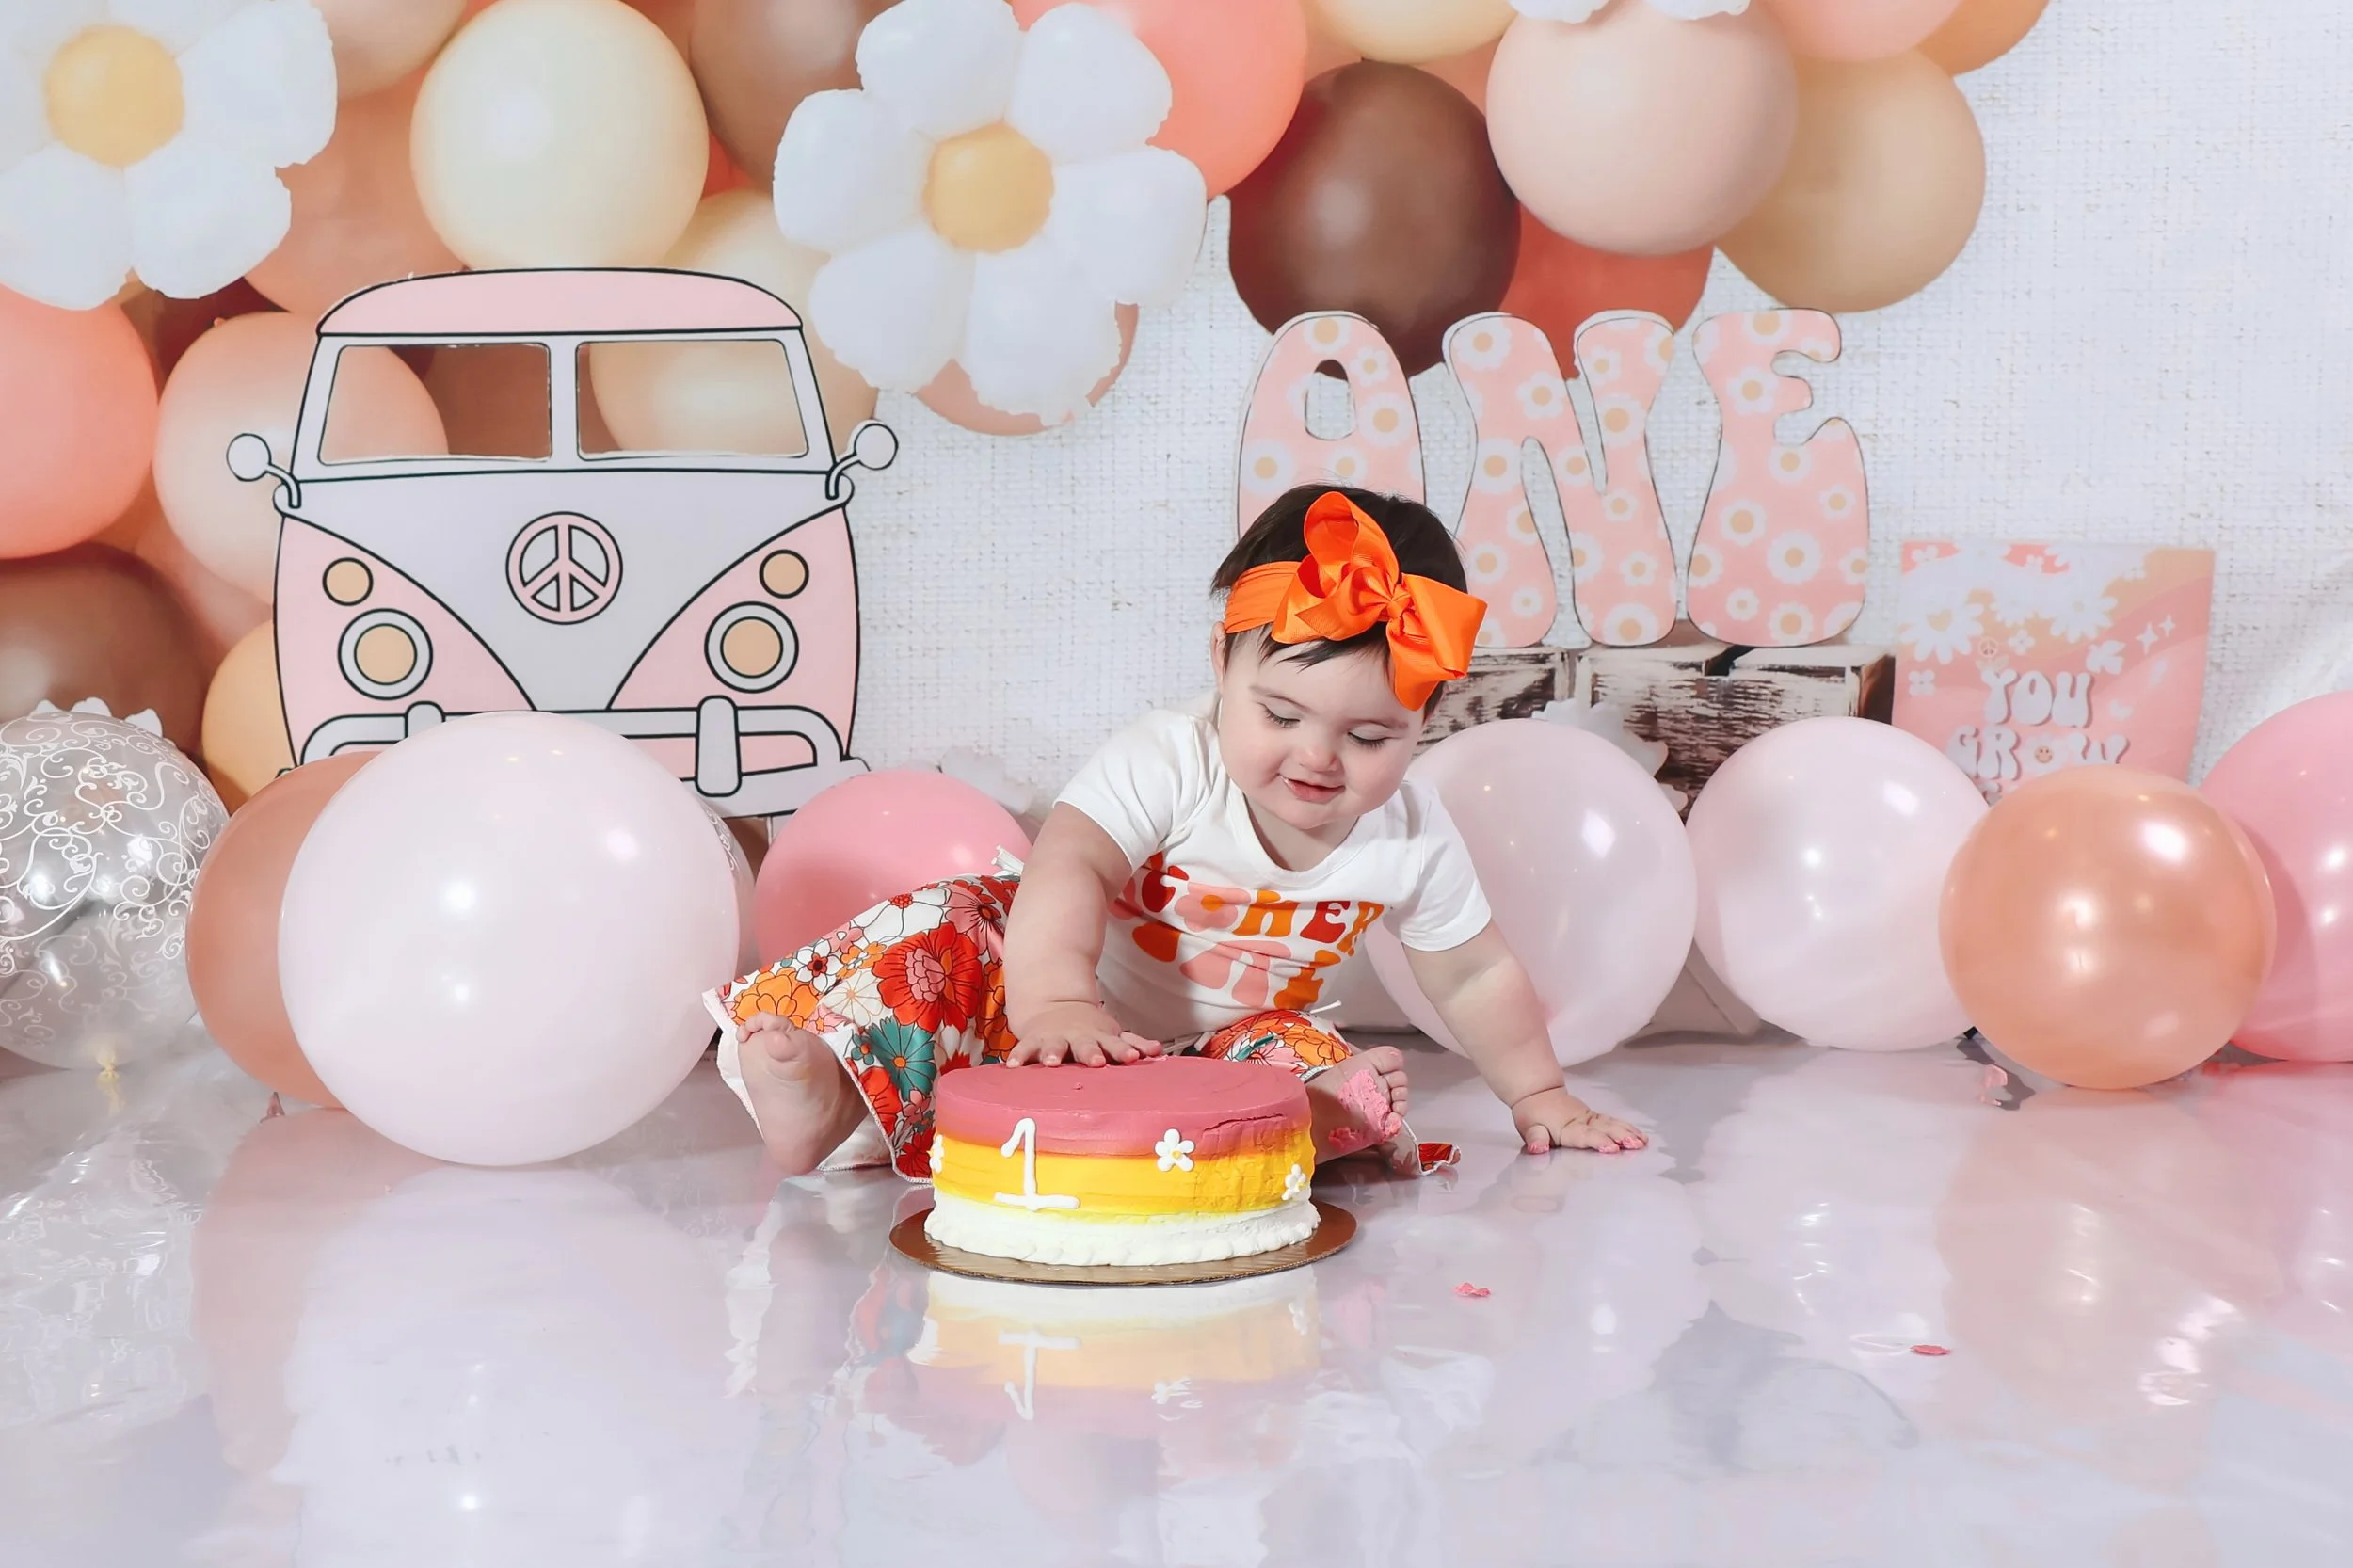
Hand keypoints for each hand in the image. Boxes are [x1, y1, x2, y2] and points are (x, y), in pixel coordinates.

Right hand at [1005, 1002, 1162, 1066]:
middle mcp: (1078, 1038)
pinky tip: (1013, 1066)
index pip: (1115, 1045)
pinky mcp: (1034, 1042)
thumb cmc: (1089, 1029)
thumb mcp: (1111, 1033)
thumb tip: (1158, 1051)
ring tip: (1052, 1063)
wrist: (1055, 1005)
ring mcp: (1055, 1039)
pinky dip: (1019, 1056)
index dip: (1124, 1051)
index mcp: (1099, 1038)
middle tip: (1096, 1062)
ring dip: (1053, 1054)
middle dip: (1090, 1054)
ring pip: (1054, 1047)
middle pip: (1086, 1046)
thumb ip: (1133, 1043)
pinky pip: (1025, 1049)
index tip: (1132, 1058)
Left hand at [1512, 1086, 1645, 1153]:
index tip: (1612, 1148)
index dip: (1598, 1142)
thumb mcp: (1528, 1127)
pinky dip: (1628, 1128)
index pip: (1584, 1136)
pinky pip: (1614, 1122)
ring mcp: (1590, 1118)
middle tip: (1635, 1145)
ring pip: (1612, 1124)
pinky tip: (1640, 1136)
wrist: (1538, 1093)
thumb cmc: (1533, 1114)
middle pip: (1604, 1129)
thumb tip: (1537, 1149)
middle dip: (1621, 1137)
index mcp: (1566, 1127)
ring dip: (1628, 1132)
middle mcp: (1582, 1122)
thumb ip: (1535, 1138)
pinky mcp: (1595, 1117)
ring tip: (1642, 1142)